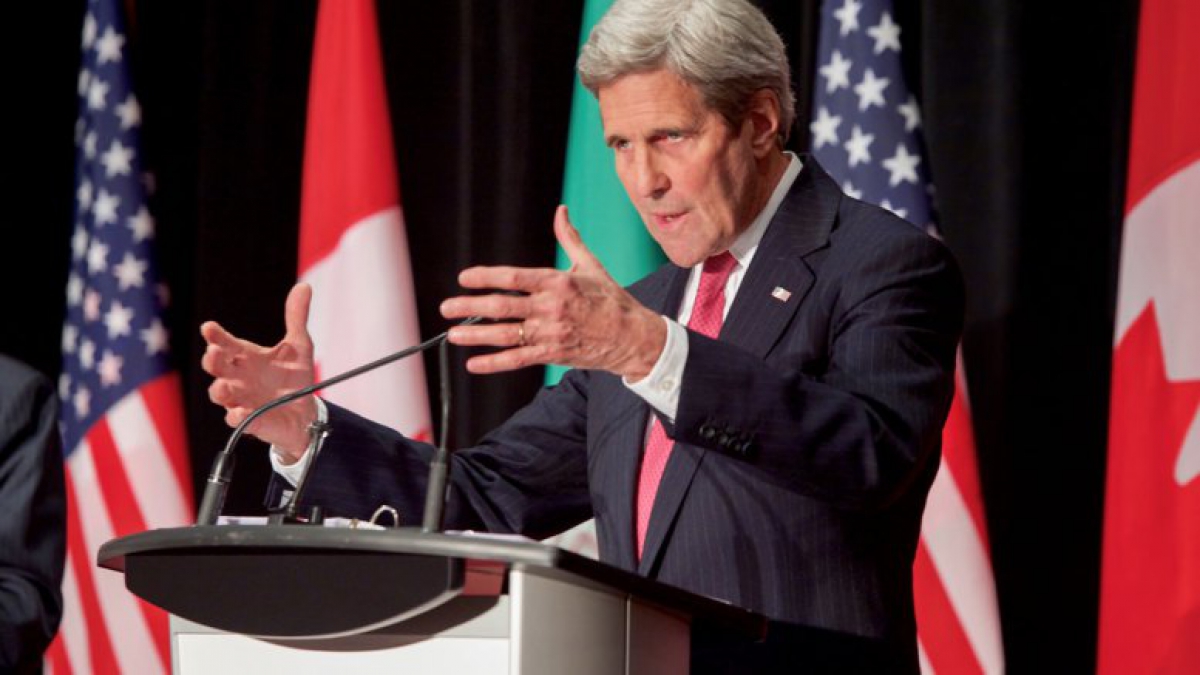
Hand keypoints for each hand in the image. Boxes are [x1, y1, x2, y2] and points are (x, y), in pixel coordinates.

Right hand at [200, 283, 316, 460]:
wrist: (306, 412)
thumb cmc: (293, 377)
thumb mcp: (299, 346)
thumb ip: (296, 318)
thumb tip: (304, 287)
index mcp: (246, 357)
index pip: (226, 343)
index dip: (216, 335)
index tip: (209, 327)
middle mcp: (238, 377)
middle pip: (217, 367)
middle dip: (212, 360)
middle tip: (215, 351)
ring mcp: (241, 399)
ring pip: (219, 394)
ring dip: (219, 390)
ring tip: (224, 385)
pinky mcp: (250, 421)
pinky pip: (237, 420)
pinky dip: (237, 416)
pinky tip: (240, 412)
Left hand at [440, 205, 666, 379]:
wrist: (632, 336)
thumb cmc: (610, 299)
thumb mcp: (591, 265)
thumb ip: (569, 238)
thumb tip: (562, 212)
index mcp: (557, 282)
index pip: (514, 277)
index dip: (485, 277)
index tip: (464, 278)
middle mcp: (551, 308)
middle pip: (502, 306)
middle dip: (470, 306)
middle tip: (447, 307)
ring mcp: (550, 333)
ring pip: (505, 335)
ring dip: (476, 335)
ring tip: (453, 334)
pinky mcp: (553, 354)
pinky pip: (518, 359)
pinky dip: (494, 363)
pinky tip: (474, 364)